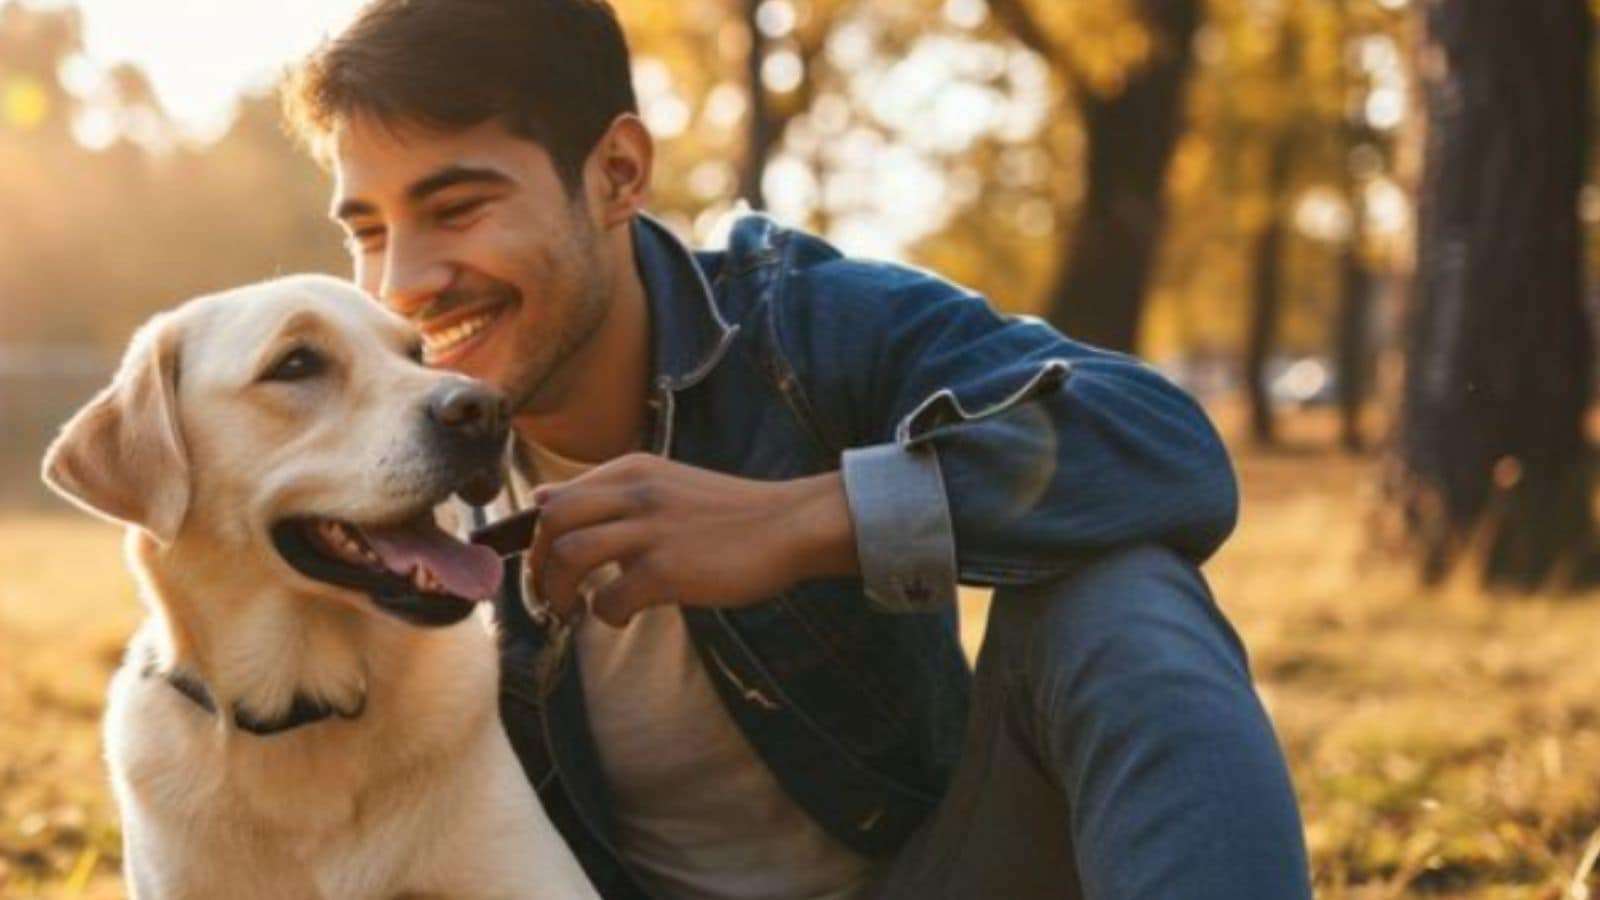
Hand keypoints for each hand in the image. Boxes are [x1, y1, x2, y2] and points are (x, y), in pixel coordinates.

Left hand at [525, 453, 858, 626]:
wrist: (790, 525)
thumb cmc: (731, 513)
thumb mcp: (665, 483)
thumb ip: (609, 491)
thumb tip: (543, 497)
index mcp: (633, 470)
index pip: (557, 497)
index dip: (536, 539)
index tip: (544, 566)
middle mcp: (635, 492)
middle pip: (551, 522)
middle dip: (537, 565)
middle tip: (550, 594)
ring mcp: (650, 531)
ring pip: (567, 555)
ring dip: (558, 592)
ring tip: (572, 611)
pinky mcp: (667, 570)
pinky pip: (609, 598)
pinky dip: (605, 615)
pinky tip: (624, 617)